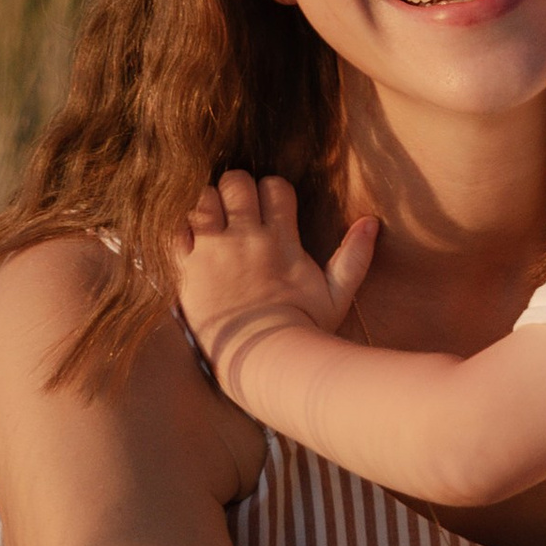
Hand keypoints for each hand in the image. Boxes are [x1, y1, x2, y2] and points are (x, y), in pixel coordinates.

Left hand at [175, 170, 375, 401]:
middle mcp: (246, 238)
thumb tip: (371, 221)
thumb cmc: (303, 331)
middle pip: (236, 183)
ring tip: (210, 221)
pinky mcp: (187, 270)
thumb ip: (354, 256)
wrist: (264, 362)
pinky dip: (179, 228)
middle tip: (236, 209)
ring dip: (206, 205)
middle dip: (236, 190)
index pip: (275, 187)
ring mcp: (214, 252)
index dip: (272, 192)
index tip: (269, 208)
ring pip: (202, 199)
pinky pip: (174, 230)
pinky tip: (187, 238)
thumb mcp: (337, 295)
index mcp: (281, 239)